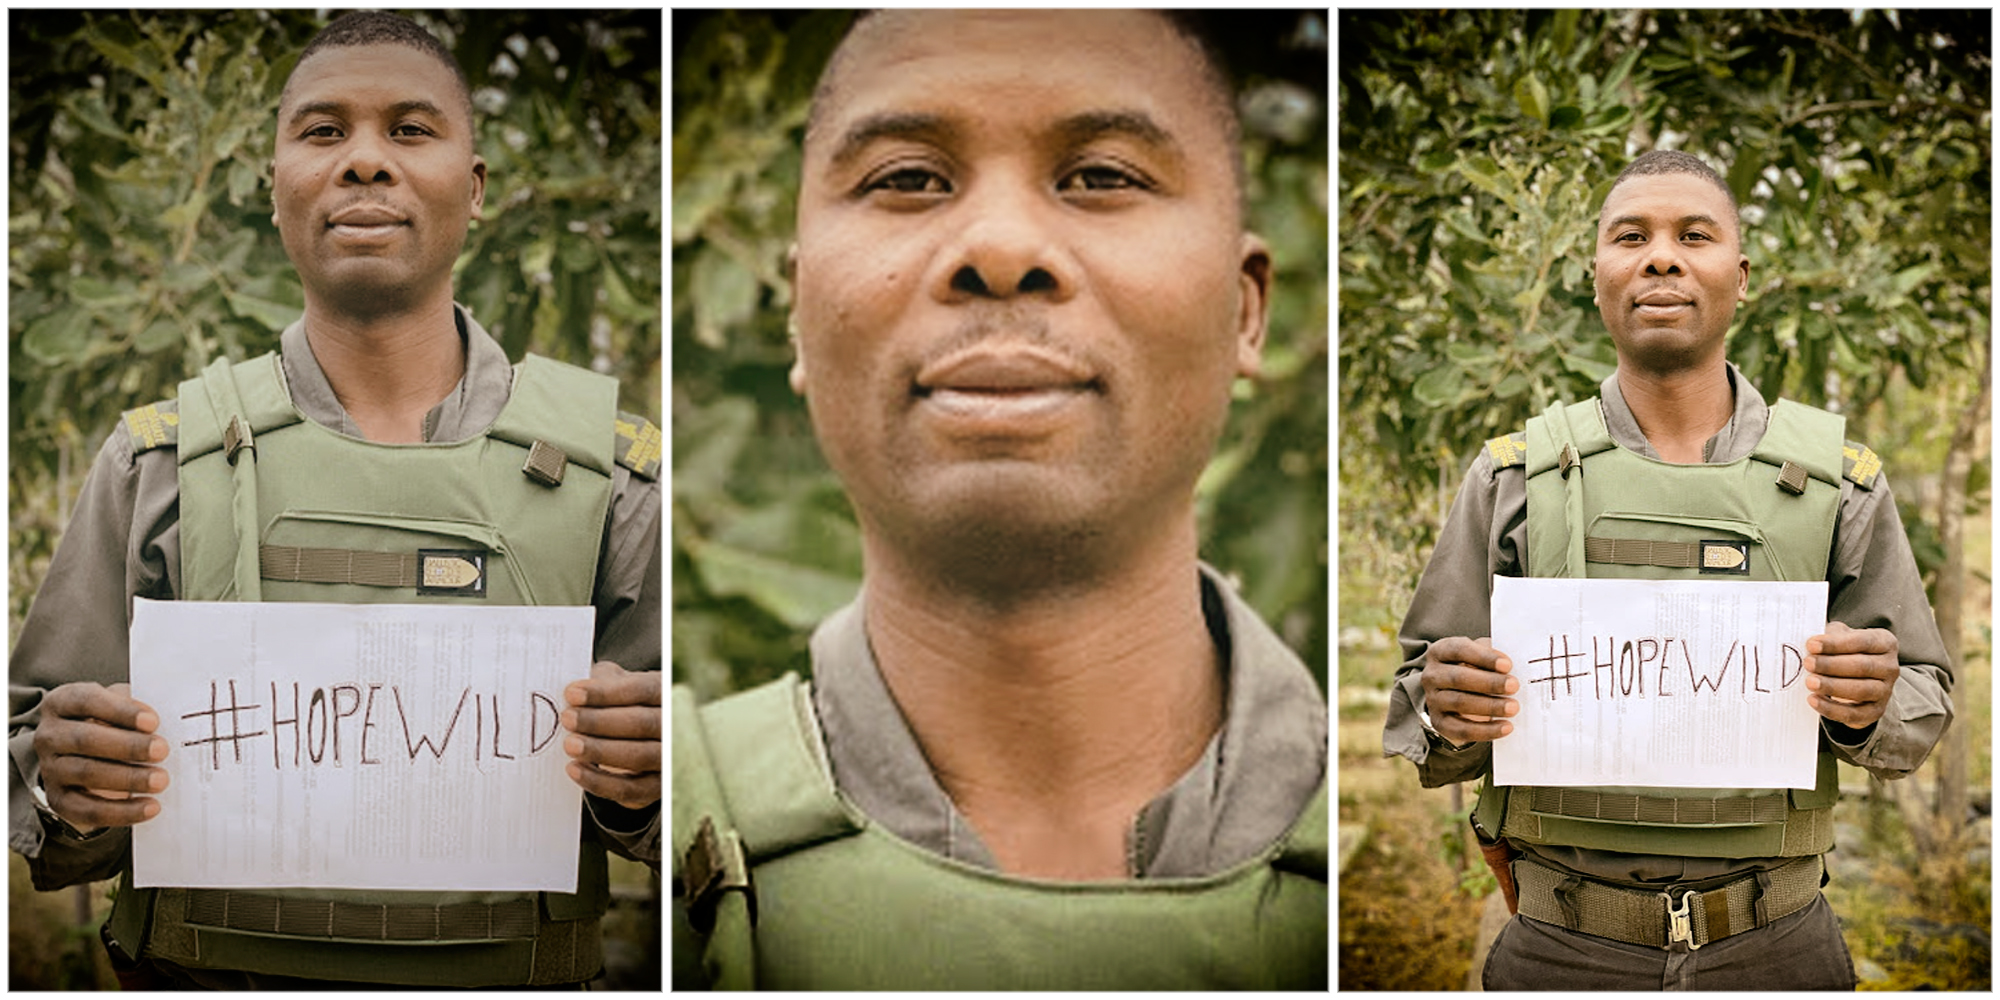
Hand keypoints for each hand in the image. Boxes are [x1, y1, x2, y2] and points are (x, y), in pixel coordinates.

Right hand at [31, 682, 168, 830]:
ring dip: (128, 778)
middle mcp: (49, 735)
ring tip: (161, 780)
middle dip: (127, 746)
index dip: (120, 711)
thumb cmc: (113, 722)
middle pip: (85, 739)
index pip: (87, 701)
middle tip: (162, 751)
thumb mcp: (122, 706)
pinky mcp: (58, 799)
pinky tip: (150, 807)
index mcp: (62, 702)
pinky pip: (87, 809)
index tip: (153, 721)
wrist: (91, 754)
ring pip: (87, 773)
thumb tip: (165, 720)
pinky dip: (121, 811)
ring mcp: (50, 768)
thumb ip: (137, 707)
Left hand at [561, 661, 660, 809]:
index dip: (606, 693)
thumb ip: (601, 682)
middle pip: (643, 723)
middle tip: (567, 719)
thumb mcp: (615, 682)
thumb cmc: (620, 702)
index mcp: (667, 692)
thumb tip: (573, 693)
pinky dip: (600, 782)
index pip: (642, 690)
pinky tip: (575, 770)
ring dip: (601, 751)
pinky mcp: (656, 787)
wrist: (638, 737)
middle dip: (600, 722)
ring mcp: (669, 758)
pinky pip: (630, 789)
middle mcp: (676, 726)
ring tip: (569, 745)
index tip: (572, 694)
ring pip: (640, 756)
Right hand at [1419, 636, 1518, 743]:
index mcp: (1440, 652)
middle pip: (1458, 677)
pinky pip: (1461, 729)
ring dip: (1490, 706)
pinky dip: (1485, 730)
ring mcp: (1433, 700)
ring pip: (1460, 702)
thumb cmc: (1475, 668)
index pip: (1459, 650)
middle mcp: (1431, 675)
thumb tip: (1512, 667)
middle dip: (1488, 683)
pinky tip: (1506, 727)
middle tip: (1514, 686)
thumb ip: (1493, 656)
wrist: (1459, 693)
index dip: (1483, 657)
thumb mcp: (1481, 655)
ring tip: (1513, 707)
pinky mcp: (1439, 722)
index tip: (1507, 665)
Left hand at [1803, 621, 1898, 730]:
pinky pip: (1855, 714)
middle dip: (1832, 665)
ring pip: (1861, 690)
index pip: (1862, 642)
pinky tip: (1814, 700)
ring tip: (1810, 682)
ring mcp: (1886, 691)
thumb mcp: (1839, 636)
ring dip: (1833, 686)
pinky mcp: (1876, 712)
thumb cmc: (1843, 651)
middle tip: (1808, 663)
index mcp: (1885, 643)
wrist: (1852, 678)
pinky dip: (1832, 709)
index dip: (1835, 644)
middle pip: (1863, 666)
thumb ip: (1830, 636)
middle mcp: (1890, 667)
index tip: (1811, 645)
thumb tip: (1812, 646)